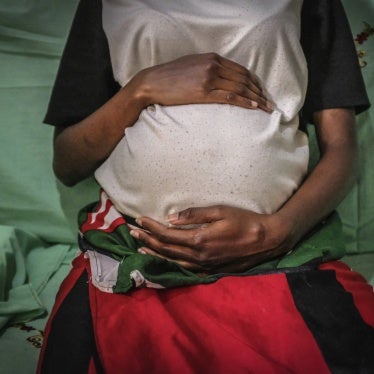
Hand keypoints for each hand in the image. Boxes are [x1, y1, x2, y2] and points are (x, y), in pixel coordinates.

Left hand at [129, 205, 291, 272]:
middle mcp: (198, 256)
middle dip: (147, 239)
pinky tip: (165, 260)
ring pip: (173, 261)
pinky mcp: (211, 269)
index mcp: (199, 240)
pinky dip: (170, 263)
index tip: (139, 220)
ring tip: (141, 247)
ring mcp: (204, 265)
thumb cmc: (244, 221)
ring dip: (155, 253)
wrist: (266, 240)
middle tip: (132, 232)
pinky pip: (185, 268)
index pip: (167, 234)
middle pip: (166, 249)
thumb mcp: (220, 211)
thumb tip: (171, 218)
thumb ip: (195, 214)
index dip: (151, 227)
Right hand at [130, 53, 272, 112]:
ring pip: (240, 88)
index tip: (261, 91)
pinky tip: (253, 107)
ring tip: (265, 108)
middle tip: (269, 102)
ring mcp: (208, 78)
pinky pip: (229, 97)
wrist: (152, 83)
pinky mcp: (203, 92)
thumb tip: (222, 77)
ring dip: (255, 99)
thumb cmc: (170, 76)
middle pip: (244, 79)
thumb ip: (209, 68)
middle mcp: (213, 65)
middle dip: (259, 91)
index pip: (241, 70)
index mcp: (212, 58)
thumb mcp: (192, 65)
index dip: (254, 81)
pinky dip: (244, 102)